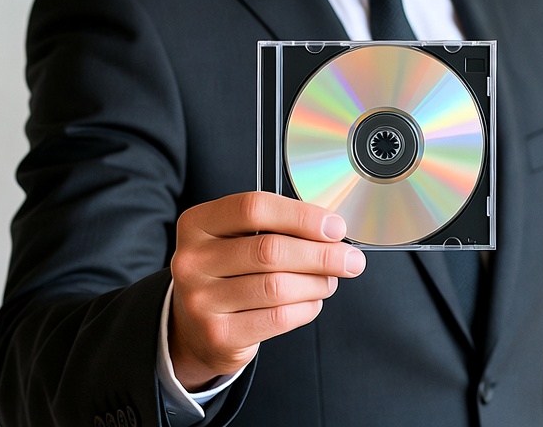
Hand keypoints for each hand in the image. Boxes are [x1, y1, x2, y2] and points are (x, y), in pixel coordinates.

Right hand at [168, 191, 365, 390]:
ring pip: (278, 286)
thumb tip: (330, 231)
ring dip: (317, 282)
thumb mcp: (236, 238)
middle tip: (350, 258)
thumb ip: (275, 227)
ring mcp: (201, 300)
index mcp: (198, 224)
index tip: (335, 226)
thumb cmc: (228, 271)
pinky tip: (312, 301)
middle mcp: (192, 260)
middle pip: (270, 249)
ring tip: (330, 280)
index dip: (301, 215)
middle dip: (321, 254)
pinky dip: (305, 308)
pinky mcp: (217, 335)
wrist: (194, 326)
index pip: (254, 207)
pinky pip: (277, 318)